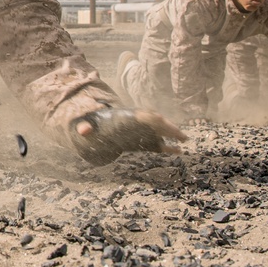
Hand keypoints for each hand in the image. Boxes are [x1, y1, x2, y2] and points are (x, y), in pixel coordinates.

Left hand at [71, 107, 187, 165]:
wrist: (98, 129)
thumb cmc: (95, 125)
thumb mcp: (88, 125)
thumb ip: (85, 127)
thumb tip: (83, 130)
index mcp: (125, 117)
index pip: (140, 115)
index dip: (150, 117)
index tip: (159, 119)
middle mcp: (136, 123)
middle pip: (155, 121)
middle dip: (168, 125)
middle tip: (180, 133)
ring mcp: (141, 131)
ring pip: (160, 131)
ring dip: (172, 133)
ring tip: (184, 139)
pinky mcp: (143, 142)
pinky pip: (157, 143)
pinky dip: (167, 147)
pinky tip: (178, 151)